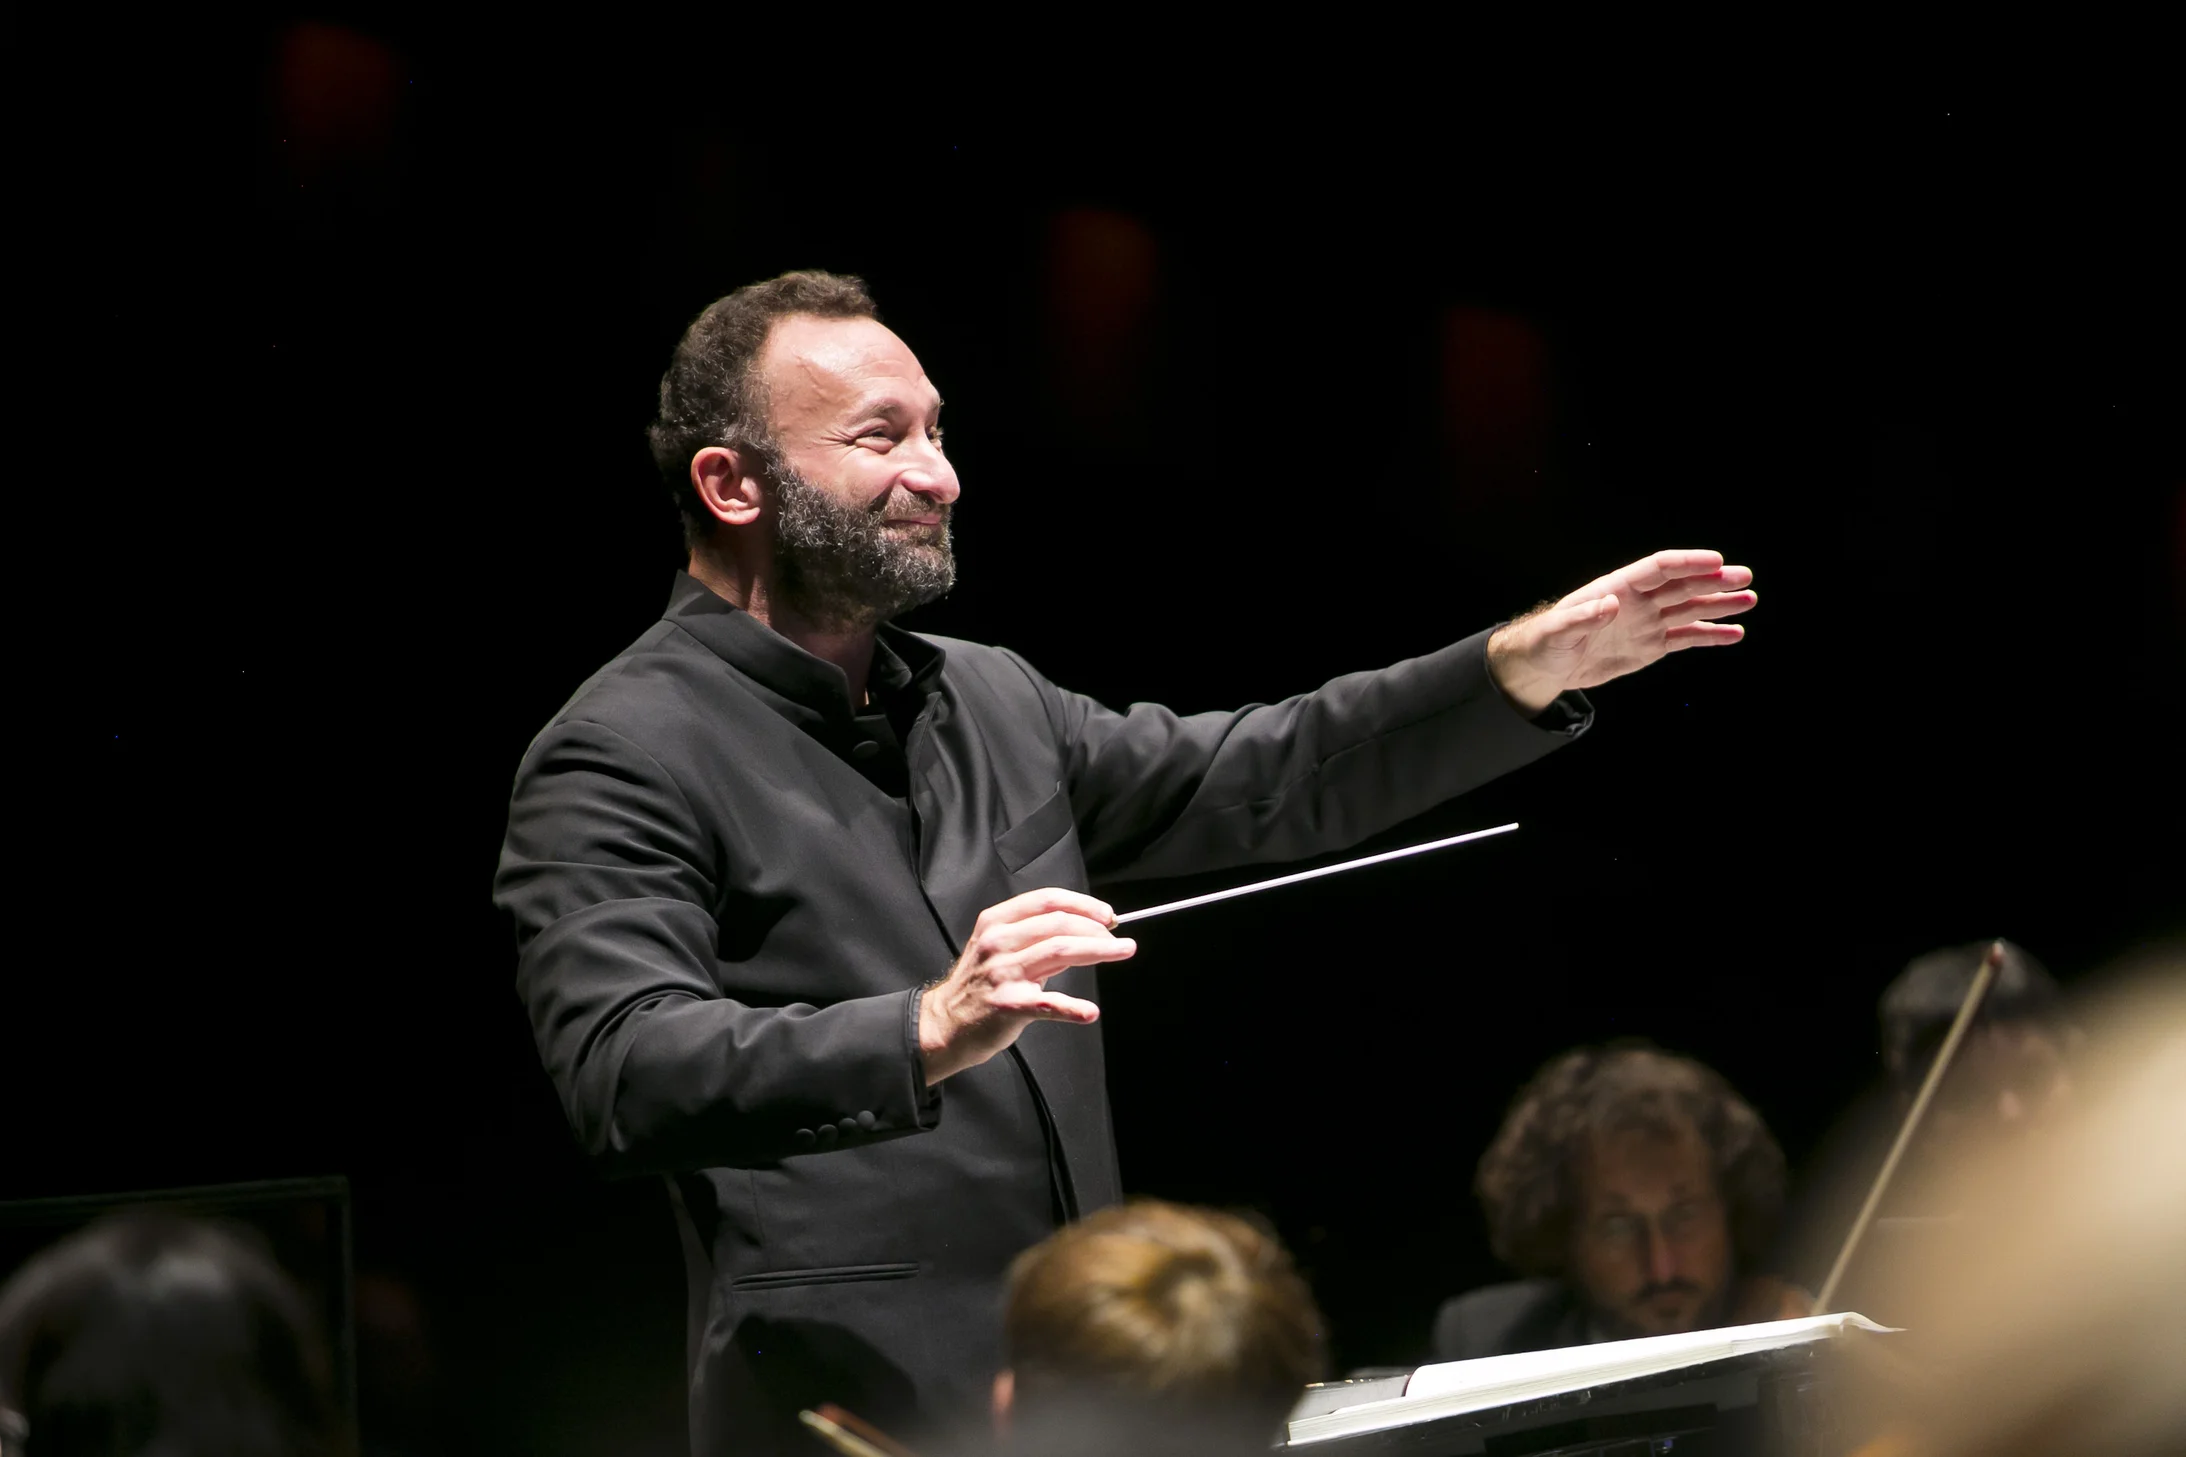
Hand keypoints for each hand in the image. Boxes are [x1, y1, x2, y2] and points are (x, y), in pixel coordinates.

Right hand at [917, 888, 1135, 1084]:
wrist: (945, 1024)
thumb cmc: (979, 985)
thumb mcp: (998, 949)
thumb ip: (1036, 940)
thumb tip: (1084, 935)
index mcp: (996, 922)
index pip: (1047, 900)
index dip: (1083, 904)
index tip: (1108, 915)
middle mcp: (998, 942)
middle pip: (1059, 924)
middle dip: (1097, 929)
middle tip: (1120, 940)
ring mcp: (1002, 973)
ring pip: (1060, 952)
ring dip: (1099, 951)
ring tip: (1123, 951)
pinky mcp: (1008, 1005)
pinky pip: (1048, 1004)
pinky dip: (1073, 1008)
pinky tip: (1090, 1012)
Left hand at [1486, 548, 1756, 713]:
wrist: (1545, 667)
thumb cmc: (1545, 643)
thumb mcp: (1557, 631)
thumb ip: (1582, 617)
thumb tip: (1610, 604)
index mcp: (1617, 588)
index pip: (1658, 569)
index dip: (1687, 563)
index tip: (1717, 562)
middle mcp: (1638, 602)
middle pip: (1682, 585)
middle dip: (1713, 580)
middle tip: (1745, 577)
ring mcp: (1648, 623)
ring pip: (1690, 609)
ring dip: (1719, 604)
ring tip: (1749, 600)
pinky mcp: (1651, 646)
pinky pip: (1686, 638)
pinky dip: (1711, 635)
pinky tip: (1734, 633)